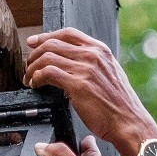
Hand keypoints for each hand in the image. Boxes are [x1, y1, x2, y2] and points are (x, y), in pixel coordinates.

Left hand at [24, 28, 156, 155]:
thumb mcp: (109, 74)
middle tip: (27, 66)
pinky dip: (36, 78)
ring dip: (32, 68)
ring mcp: (86, 69)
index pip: (67, 33)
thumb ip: (92, 64)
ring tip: (29, 79)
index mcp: (100, 50)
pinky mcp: (78, 85)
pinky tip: (36, 85)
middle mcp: (93, 55)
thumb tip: (69, 64)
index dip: (46, 35)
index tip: (33, 42)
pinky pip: (48, 73)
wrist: (129, 122)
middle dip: (34, 54)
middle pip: (53, 43)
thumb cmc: (119, 104)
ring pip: (47, 57)